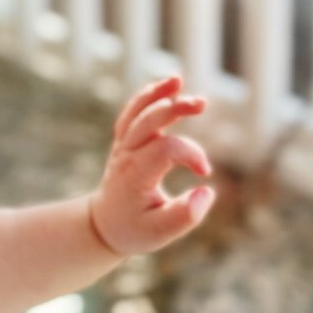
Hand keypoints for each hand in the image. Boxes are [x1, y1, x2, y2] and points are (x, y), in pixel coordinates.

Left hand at [88, 76, 213, 256]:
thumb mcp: (161, 232)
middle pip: (147, 121)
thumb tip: (207, 191)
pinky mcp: (124, 141)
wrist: (105, 225)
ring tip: (178, 80)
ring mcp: (122, 146)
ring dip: (157, 95)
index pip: (166, 149)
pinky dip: (147, 97)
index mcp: (136, 175)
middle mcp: (126, 155)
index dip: (191, 154)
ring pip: (136, 112)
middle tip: (201, 103)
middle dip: (174, 108)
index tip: (205, 173)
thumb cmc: (135, 229)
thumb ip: (186, 216)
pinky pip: (131, 113)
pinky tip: (168, 86)